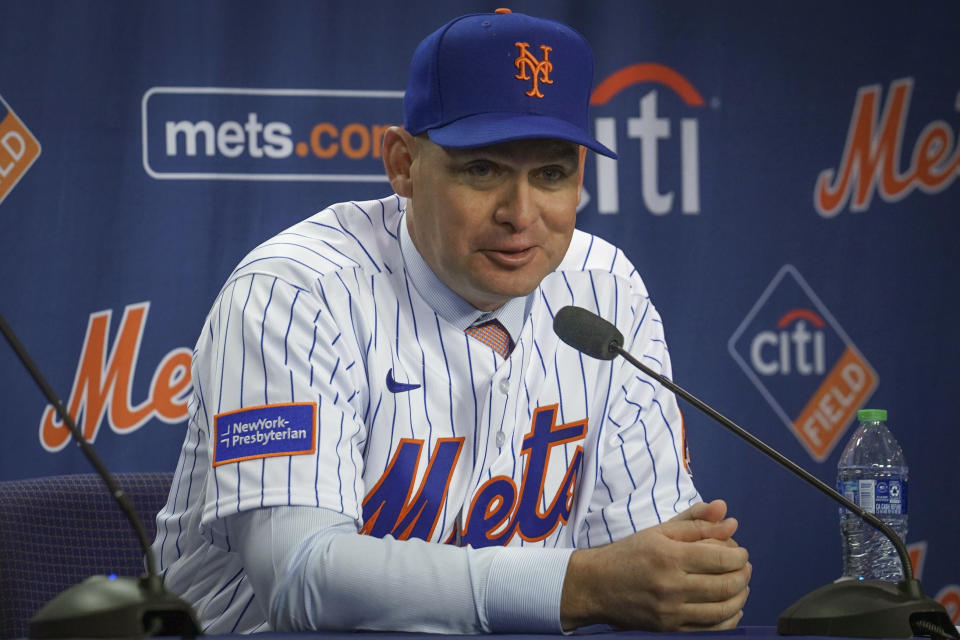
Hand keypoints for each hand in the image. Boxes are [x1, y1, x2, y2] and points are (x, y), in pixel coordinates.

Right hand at [560, 499, 751, 630]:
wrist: (597, 586)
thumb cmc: (629, 554)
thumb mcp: (659, 531)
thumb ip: (695, 521)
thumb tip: (728, 515)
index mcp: (669, 556)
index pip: (721, 559)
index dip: (740, 556)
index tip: (740, 552)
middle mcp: (671, 586)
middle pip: (726, 586)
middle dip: (743, 576)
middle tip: (744, 568)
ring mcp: (671, 611)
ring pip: (722, 610)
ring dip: (740, 597)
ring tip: (741, 586)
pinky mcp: (670, 629)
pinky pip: (711, 630)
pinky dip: (729, 620)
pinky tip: (730, 608)